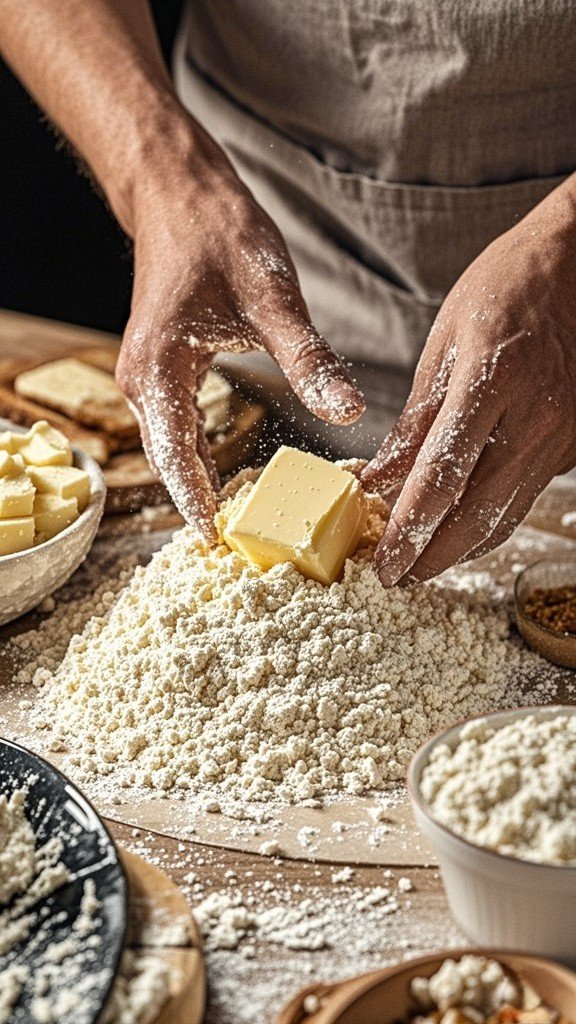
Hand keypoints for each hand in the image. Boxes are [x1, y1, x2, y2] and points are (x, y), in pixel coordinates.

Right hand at [116, 117, 363, 537]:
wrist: (180, 193)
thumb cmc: (218, 234)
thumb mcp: (272, 297)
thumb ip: (309, 360)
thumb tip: (348, 412)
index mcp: (160, 369)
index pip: (175, 456)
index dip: (196, 505)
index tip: (219, 546)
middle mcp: (143, 381)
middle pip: (170, 460)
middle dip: (203, 504)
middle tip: (245, 546)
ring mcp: (147, 376)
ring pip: (172, 447)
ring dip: (200, 483)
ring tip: (240, 523)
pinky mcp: (161, 369)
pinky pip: (176, 427)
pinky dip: (198, 456)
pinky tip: (228, 476)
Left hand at [362, 179, 575, 584]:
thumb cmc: (507, 287)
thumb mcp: (447, 343)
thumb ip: (414, 420)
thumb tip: (377, 479)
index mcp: (494, 382)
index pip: (440, 478)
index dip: (406, 530)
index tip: (381, 561)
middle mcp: (535, 419)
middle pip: (476, 515)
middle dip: (431, 559)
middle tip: (396, 579)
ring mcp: (562, 437)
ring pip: (506, 516)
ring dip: (461, 550)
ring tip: (423, 565)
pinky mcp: (572, 445)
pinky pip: (525, 496)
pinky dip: (490, 520)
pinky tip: (462, 527)